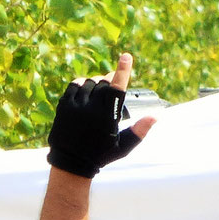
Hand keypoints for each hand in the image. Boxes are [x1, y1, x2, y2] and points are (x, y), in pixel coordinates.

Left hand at [45, 51, 157, 178]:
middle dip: (109, 81)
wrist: (70, 163)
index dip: (122, 71)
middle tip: (111, 86)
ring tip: (99, 92)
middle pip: (103, 84)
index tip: (126, 56)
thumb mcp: (123, 147)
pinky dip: (81, 84)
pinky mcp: (63, 107)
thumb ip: (139, 131)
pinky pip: (74, 86)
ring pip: (89, 83)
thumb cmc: (101, 155)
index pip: (116, 89)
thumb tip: (155, 116)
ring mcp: (75, 107)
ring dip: (96, 83)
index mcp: (107, 118)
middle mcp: (91, 110)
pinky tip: (85, 88)